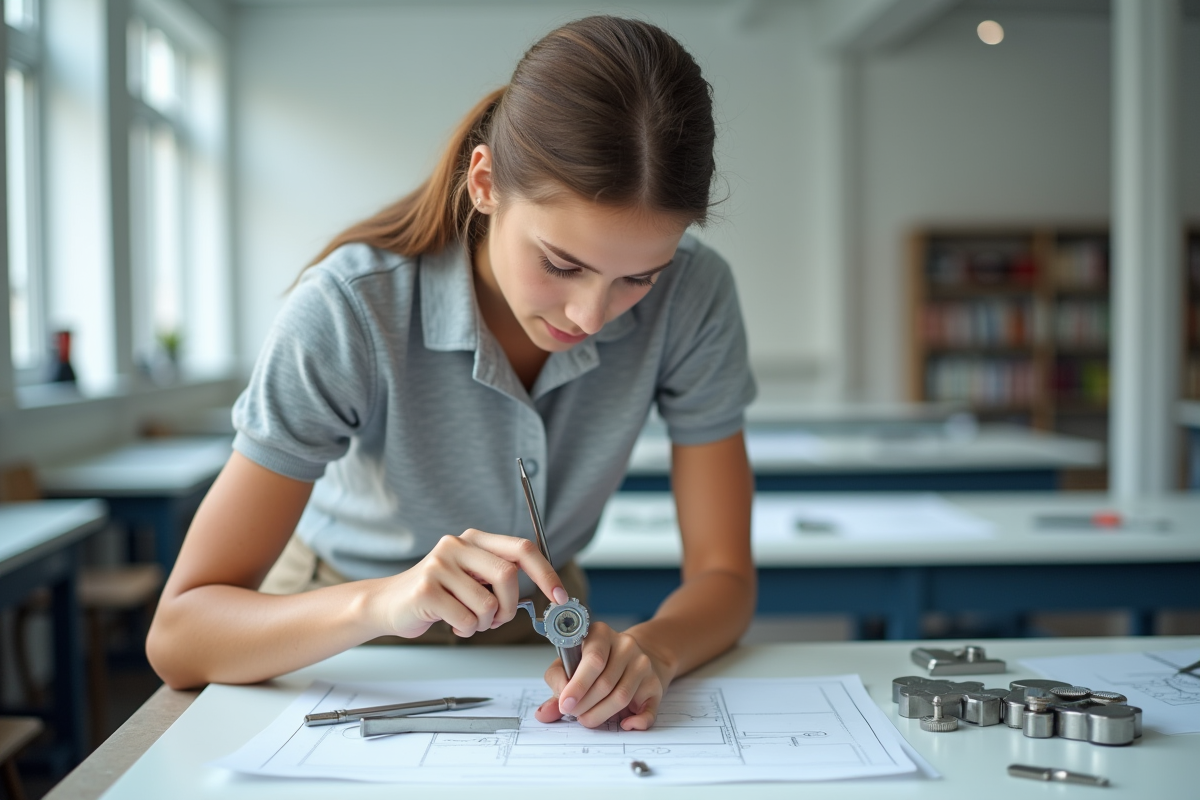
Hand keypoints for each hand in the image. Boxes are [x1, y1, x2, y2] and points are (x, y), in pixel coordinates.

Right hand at [367, 529, 566, 638]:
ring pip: (488, 605)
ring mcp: (439, 565)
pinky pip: (467, 620)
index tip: (560, 596)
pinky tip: (451, 622)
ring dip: (485, 624)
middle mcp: (457, 545)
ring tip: (467, 619)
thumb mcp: (472, 577)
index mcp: (475, 539)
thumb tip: (547, 590)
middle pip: (508, 576)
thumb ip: (501, 576)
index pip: (522, 548)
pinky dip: (466, 630)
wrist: (388, 604)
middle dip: (511, 606)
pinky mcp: (426, 590)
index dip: (546, 572)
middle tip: (499, 619)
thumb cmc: (438, 594)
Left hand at [534, 623, 668, 729]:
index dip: (577, 685)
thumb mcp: (573, 664)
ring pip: (621, 697)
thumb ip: (558, 686)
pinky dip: (635, 722)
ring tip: (588, 719)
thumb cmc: (599, 662)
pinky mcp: (656, 684)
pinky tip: (624, 724)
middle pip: (605, 682)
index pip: (592, 658)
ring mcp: (643, 664)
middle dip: (585, 705)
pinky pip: (647, 710)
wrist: (638, 655)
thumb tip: (544, 713)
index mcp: (600, 633)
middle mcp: (625, 645)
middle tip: (575, 714)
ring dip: (600, 714)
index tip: (565, 704)